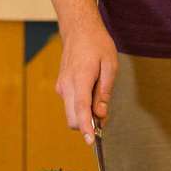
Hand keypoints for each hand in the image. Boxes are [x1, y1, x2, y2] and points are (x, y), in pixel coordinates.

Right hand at [54, 20, 118, 141]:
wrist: (78, 29)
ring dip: (83, 115)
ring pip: (70, 112)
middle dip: (86, 124)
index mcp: (80, 79)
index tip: (91, 141)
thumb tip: (101, 114)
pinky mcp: (61, 86)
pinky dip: (79, 107)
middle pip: (72, 118)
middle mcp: (67, 85)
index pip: (81, 110)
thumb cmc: (96, 44)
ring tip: (99, 100)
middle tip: (103, 117)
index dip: (86, 128)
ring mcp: (62, 86)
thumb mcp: (109, 65)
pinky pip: (70, 104)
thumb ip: (104, 92)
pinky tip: (90, 94)